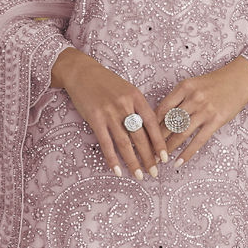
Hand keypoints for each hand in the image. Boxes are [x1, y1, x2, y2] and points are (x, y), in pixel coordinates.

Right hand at [51, 47, 168, 179]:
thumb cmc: (107, 82)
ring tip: (139, 175)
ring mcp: (109, 112)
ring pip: (124, 143)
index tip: (164, 157)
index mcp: (136, 97)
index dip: (159, 143)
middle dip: (148, 157)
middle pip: (140, 136)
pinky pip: (106, 143)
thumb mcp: (128, 90)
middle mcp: (125, 105)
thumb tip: (150, 132)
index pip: (152, 124)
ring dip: (132, 161)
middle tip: (154, 173)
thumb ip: (138, 108)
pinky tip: (117, 170)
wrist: (82, 72)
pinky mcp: (95, 119)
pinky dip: (112, 158)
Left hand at [155, 56, 247, 163]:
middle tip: (146, 152)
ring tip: (159, 159)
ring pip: (181, 133)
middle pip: (169, 123)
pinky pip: (198, 140)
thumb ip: (178, 99)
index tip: (142, 136)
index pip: (162, 109)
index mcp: (184, 87)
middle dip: (155, 140)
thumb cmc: (214, 83)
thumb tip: (160, 119)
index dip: (150, 125)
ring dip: (168, 148)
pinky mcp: (216, 121)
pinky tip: (178, 162)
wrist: (240, 78)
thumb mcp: (193, 84)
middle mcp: (193, 98)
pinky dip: (187, 153)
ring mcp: (205, 110)